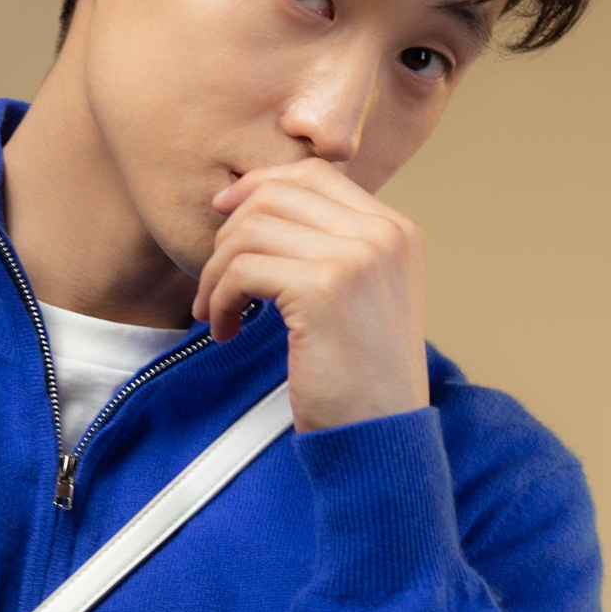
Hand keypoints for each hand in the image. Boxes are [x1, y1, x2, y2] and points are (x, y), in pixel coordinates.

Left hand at [191, 159, 428, 432]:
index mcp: (395, 231)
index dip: (258, 188)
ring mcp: (356, 258)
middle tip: (215, 284)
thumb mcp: (363, 298)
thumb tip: (260, 208)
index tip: (224, 218)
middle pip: (276, 194)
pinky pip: (243, 271)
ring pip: (251, 231)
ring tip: (214, 314)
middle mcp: (382, 235)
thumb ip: (332, 250)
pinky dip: (219, 299)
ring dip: (217, 273)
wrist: (382, 437)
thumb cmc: (362, 379)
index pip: (314, 174)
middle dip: (229, 235)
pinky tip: (224, 331)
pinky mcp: (322, 289)